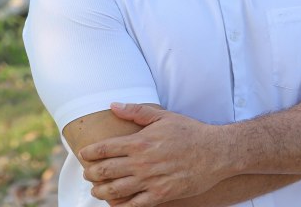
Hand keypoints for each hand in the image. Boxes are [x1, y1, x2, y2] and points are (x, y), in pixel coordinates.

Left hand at [79, 103, 232, 206]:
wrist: (216, 152)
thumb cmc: (191, 132)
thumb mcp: (164, 116)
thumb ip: (137, 112)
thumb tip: (113, 105)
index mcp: (140, 142)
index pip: (104, 149)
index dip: (89, 153)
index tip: (84, 154)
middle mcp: (141, 163)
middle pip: (104, 172)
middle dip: (91, 174)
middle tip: (88, 173)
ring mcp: (150, 180)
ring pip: (113, 191)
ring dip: (100, 191)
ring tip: (97, 190)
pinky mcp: (160, 195)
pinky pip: (133, 205)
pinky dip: (120, 206)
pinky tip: (115, 203)